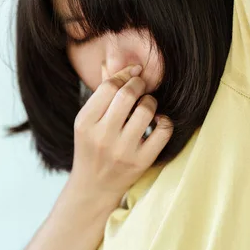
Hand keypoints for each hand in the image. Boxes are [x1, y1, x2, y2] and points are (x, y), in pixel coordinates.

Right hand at [67, 64, 172, 205]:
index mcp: (85, 122)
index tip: (134, 73)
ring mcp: (122, 151)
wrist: (94, 187)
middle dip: (139, 84)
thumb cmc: (91, 147)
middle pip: (128, 95)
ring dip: (151, 102)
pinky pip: (163, 131)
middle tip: (142, 86)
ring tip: (147, 105)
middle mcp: (102, 136)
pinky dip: (165, 121)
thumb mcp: (88, 121)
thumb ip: (100, 93)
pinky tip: (158, 121)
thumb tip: (111, 61)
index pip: (109, 87)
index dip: (125, 75)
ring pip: (146, 110)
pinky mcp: (141, 162)